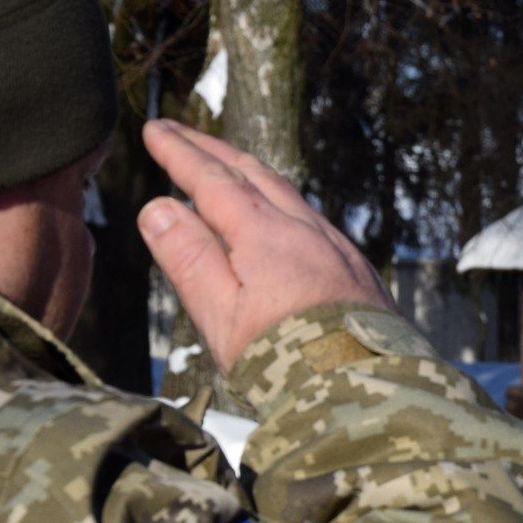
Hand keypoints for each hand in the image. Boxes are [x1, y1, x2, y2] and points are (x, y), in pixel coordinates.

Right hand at [137, 120, 393, 372]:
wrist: (367, 392)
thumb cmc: (285, 361)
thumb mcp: (220, 315)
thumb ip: (189, 257)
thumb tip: (159, 207)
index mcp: (266, 235)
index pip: (213, 180)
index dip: (181, 153)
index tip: (155, 130)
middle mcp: (307, 230)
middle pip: (255, 174)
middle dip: (214, 149)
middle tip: (180, 132)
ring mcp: (338, 249)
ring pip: (289, 194)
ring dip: (251, 172)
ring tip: (225, 164)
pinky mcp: (358, 272)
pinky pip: (313, 220)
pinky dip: (283, 202)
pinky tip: (279, 216)